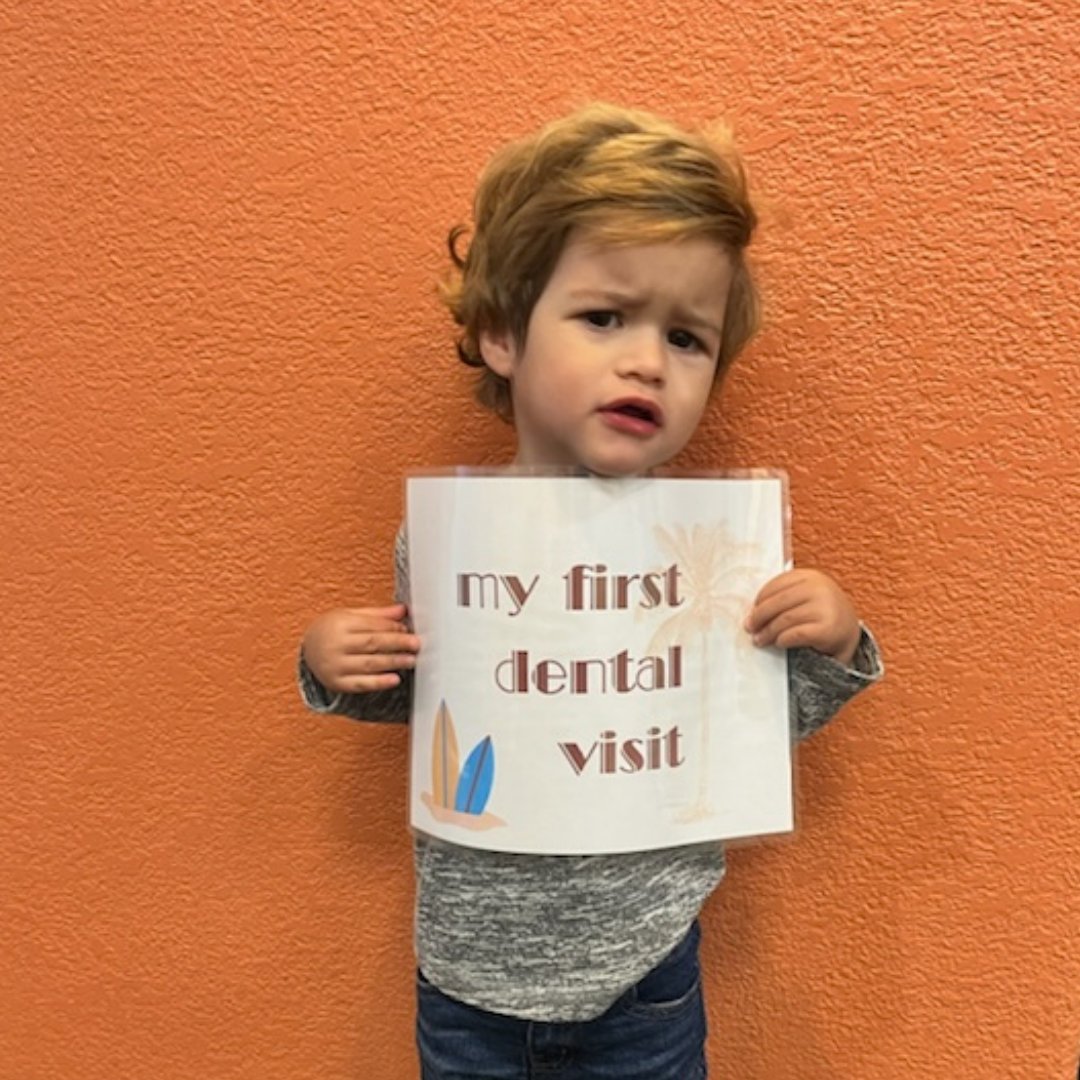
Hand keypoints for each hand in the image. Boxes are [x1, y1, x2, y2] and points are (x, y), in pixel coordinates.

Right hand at [301, 603, 420, 693]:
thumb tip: (403, 610)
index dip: (392, 628)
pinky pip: (361, 684)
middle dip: (397, 644)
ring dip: (394, 662)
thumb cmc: (333, 630)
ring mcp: (335, 666)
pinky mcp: (337, 683)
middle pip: (372, 644)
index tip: (407, 630)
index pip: (371, 626)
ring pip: (370, 664)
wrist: (307, 651)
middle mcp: (335, 645)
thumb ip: (378, 615)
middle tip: (416, 644)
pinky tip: (395, 679)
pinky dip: (380, 682)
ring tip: (411, 660)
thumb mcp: (351, 617)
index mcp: (339, 624)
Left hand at [745, 569, 860, 665]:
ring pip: (785, 619)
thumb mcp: (806, 597)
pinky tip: (779, 643)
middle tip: (749, 628)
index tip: (752, 611)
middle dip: (759, 617)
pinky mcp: (828, 629)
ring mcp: (826, 608)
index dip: (760, 599)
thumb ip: (784, 595)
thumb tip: (752, 611)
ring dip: (768, 632)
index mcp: (811, 576)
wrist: (849, 633)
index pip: (777, 584)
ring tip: (760, 640)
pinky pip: (796, 634)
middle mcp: (820, 588)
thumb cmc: (821, 614)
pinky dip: (783, 639)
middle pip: (778, 602)